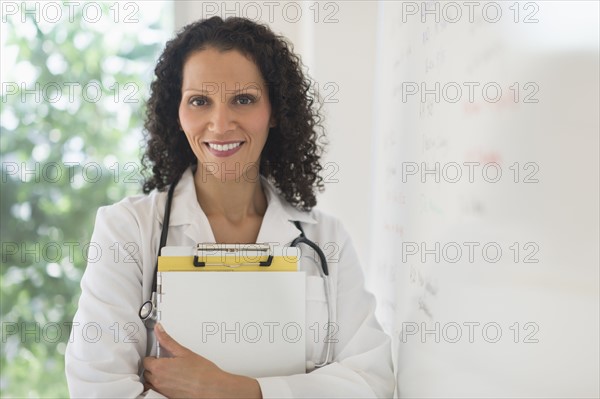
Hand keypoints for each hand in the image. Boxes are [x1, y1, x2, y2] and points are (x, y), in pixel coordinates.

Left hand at [143, 323, 261, 397]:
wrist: (211, 388)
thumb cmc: (201, 372)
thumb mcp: (184, 352)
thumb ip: (167, 340)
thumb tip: (159, 329)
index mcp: (160, 367)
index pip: (146, 360)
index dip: (153, 356)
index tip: (161, 354)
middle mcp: (158, 381)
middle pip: (146, 372)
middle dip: (154, 366)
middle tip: (167, 362)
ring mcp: (162, 391)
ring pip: (150, 383)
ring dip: (155, 377)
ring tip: (169, 372)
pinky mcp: (167, 397)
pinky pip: (156, 391)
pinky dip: (160, 386)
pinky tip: (172, 381)